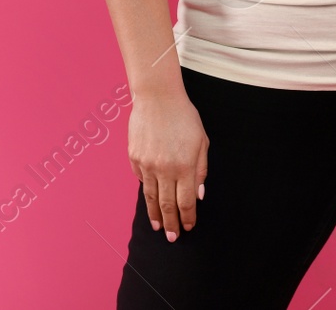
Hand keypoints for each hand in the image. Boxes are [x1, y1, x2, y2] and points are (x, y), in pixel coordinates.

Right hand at [126, 91, 208, 240]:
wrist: (157, 98)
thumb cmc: (184, 117)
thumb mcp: (201, 141)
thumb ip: (200, 169)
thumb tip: (198, 194)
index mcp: (184, 166)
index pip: (186, 201)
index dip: (188, 216)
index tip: (189, 227)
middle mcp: (164, 169)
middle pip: (167, 204)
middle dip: (172, 223)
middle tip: (173, 237)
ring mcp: (147, 165)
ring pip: (150, 197)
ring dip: (155, 214)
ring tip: (159, 226)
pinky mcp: (134, 158)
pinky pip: (141, 180)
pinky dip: (146, 190)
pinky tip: (150, 199)